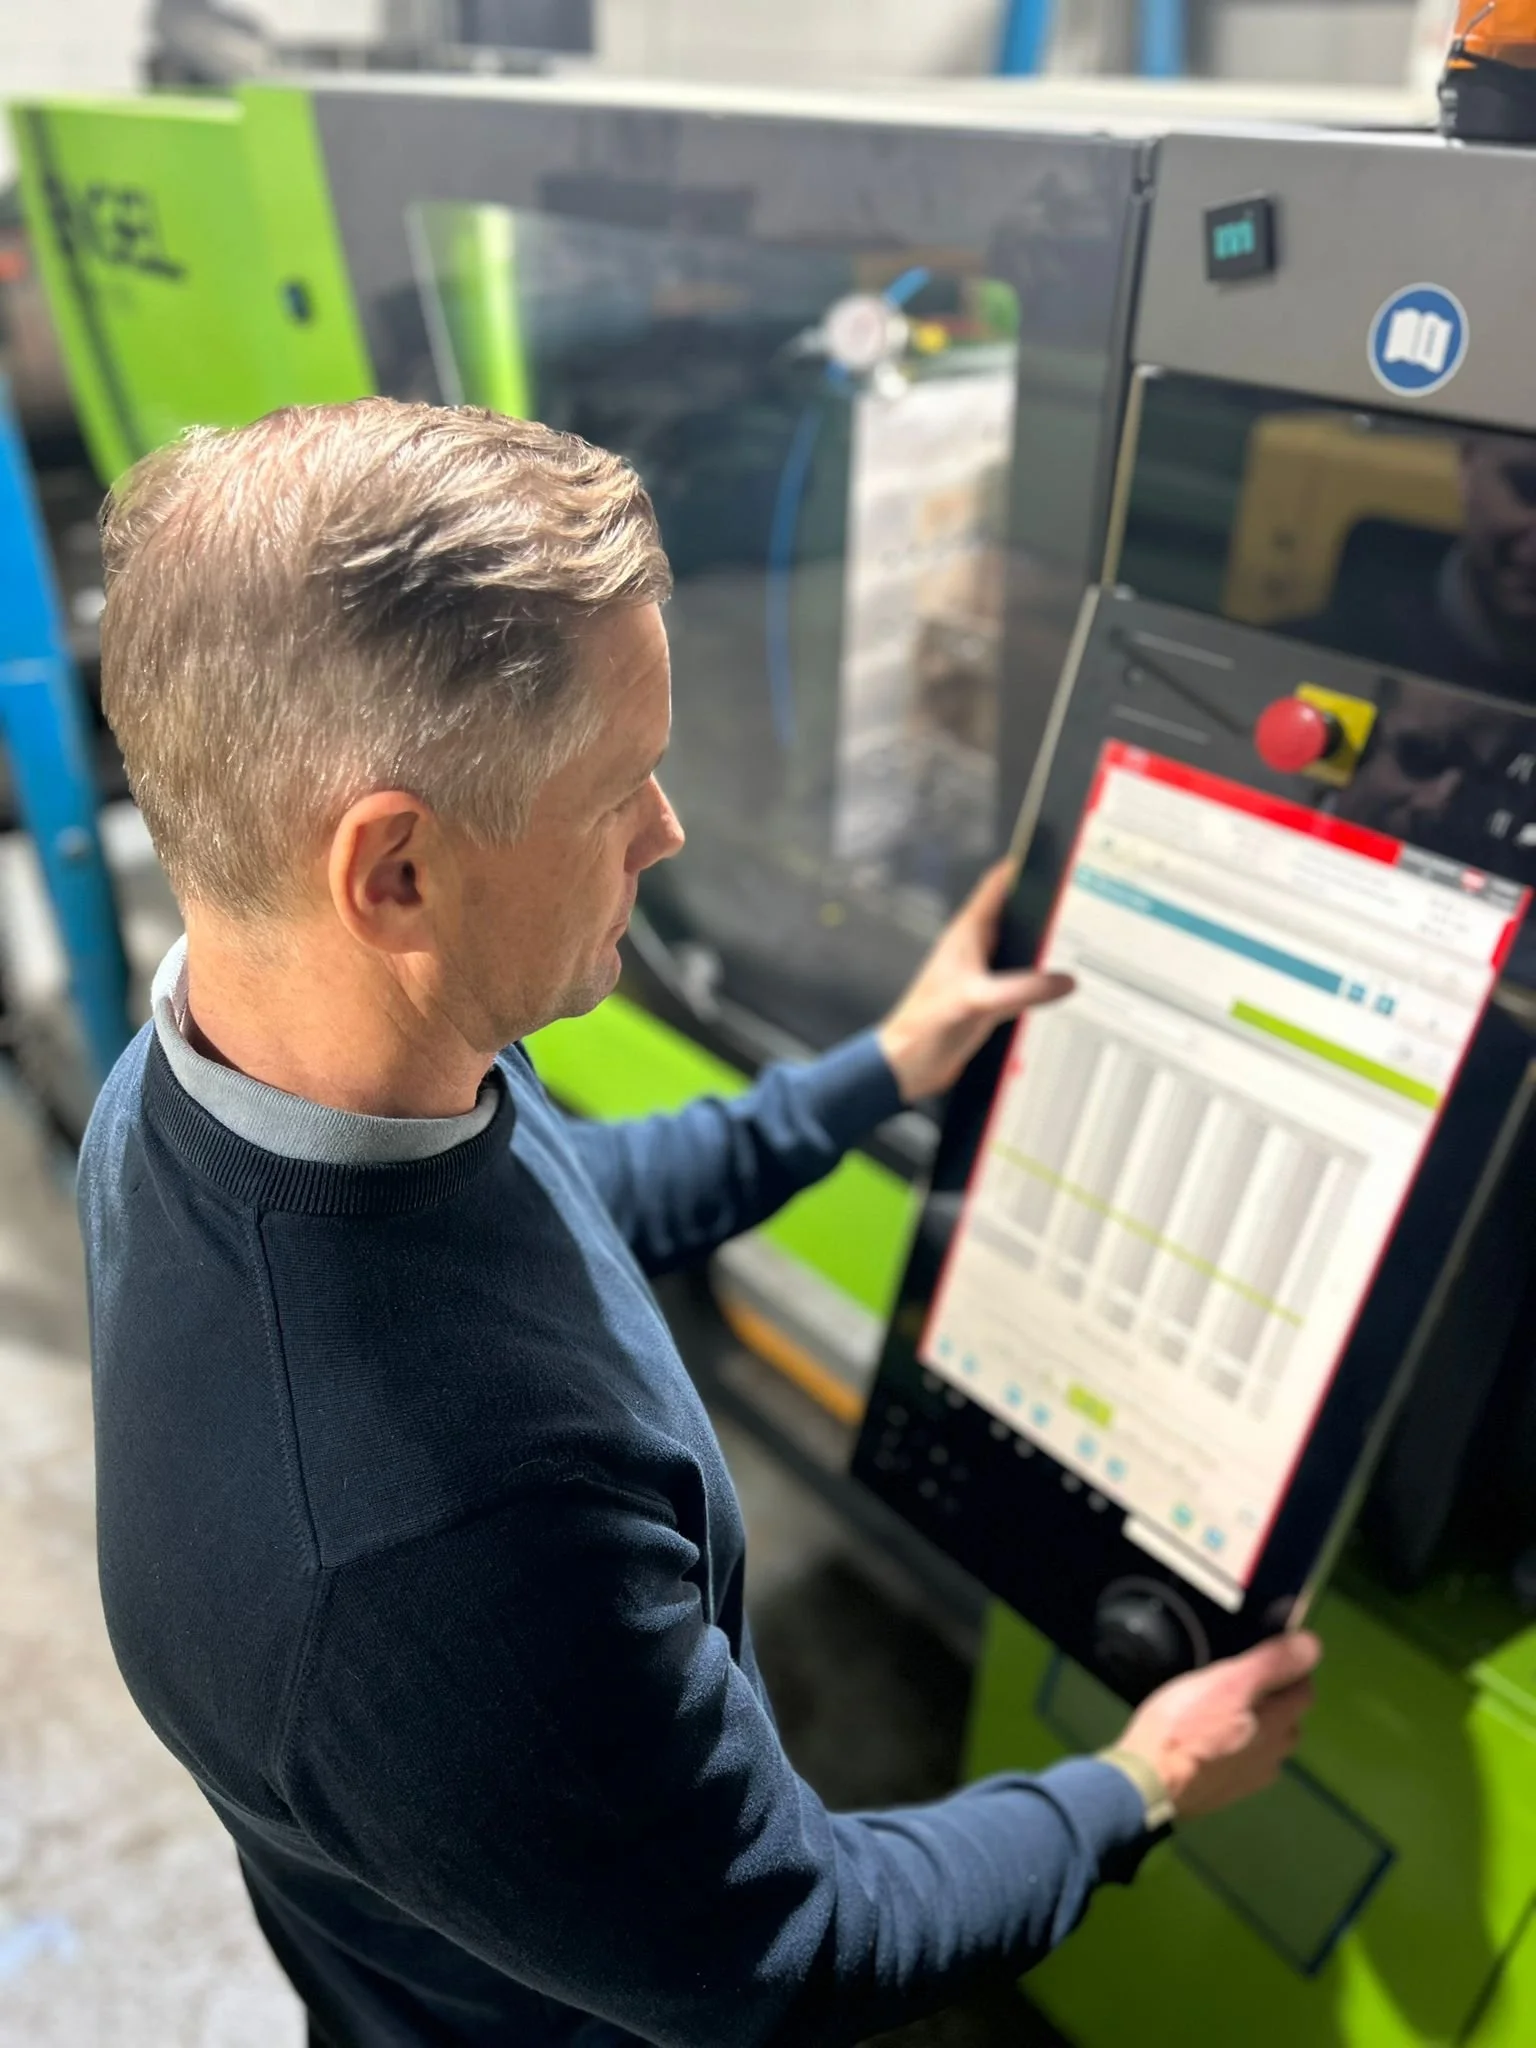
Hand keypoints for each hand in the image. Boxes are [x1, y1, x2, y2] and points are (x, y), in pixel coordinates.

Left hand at [877, 860, 1073, 1104]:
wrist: (906, 1065)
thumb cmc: (926, 1026)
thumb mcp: (977, 1001)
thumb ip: (1021, 990)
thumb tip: (1065, 980)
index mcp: (967, 934)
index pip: (997, 885)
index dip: (1023, 866)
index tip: (1055, 853)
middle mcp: (975, 948)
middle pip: (1016, 915)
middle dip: (1045, 906)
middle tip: (1084, 898)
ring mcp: (982, 973)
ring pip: (1021, 948)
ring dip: (1045, 945)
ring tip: (1085, 938)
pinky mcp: (988, 1000)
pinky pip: (1022, 981)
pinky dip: (1041, 980)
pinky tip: (1064, 986)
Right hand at [1116, 1633, 1321, 1821]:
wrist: (1150, 1782)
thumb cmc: (1185, 1725)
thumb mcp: (1227, 1682)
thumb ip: (1271, 1664)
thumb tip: (1313, 1644)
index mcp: (1276, 1723)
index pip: (1304, 1691)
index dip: (1292, 1670)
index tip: (1268, 1655)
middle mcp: (1273, 1754)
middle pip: (1288, 1719)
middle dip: (1276, 1699)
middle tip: (1242, 1681)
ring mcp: (1251, 1777)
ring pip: (1267, 1743)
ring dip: (1257, 1725)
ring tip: (1226, 1709)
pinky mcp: (1228, 1791)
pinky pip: (1245, 1762)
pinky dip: (1238, 1747)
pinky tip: (1213, 1741)